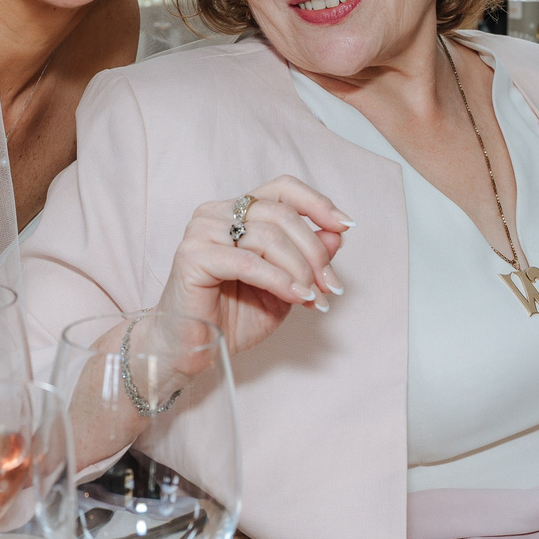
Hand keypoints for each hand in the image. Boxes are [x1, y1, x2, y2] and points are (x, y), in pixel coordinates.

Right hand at [156, 175, 349, 366]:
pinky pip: (248, 262)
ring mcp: (201, 231)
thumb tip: (337, 233)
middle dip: (315, 251)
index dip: (317, 203)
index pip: (283, 188)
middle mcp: (216, 213)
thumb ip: (307, 257)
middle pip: (281, 214)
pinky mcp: (193, 256)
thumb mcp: (285, 285)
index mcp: (236, 211)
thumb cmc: (233, 317)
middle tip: (330, 286)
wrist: (193, 350)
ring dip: (300, 269)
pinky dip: (280, 280)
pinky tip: (297, 298)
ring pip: (269, 236)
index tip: (345, 226)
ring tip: (313, 298)